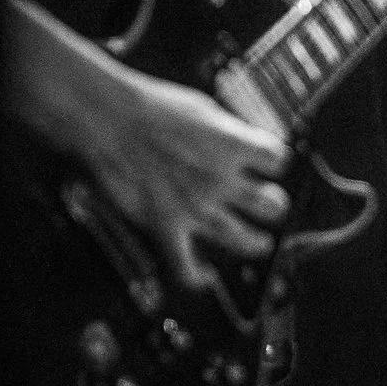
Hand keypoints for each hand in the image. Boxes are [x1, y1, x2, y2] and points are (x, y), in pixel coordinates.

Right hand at [4, 0, 289, 294]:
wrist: (108, 119)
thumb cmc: (152, 108)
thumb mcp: (205, 109)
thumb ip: (230, 132)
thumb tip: (245, 142)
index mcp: (234, 147)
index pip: (278, 160)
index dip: (275, 161)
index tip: (268, 163)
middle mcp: (221, 180)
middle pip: (272, 205)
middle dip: (274, 205)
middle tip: (269, 204)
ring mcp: (195, 206)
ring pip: (242, 238)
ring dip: (255, 242)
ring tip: (259, 242)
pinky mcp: (165, 224)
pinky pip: (183, 263)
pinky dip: (194, 275)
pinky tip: (203, 278)